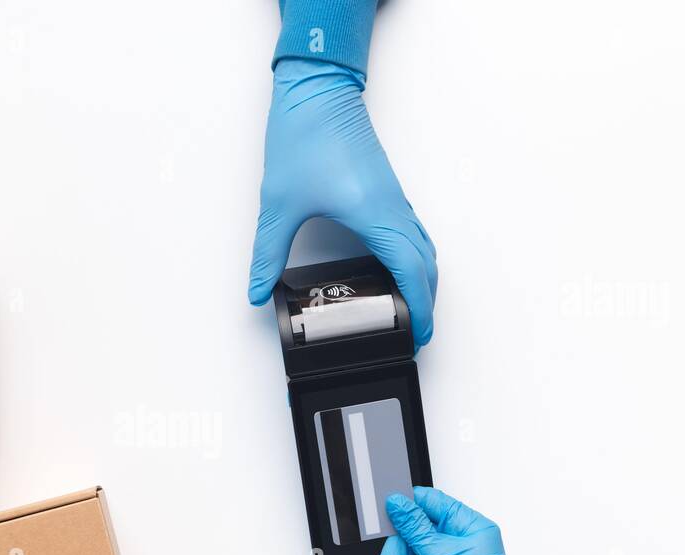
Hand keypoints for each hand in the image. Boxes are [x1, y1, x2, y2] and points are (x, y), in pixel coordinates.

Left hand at [248, 58, 436, 348]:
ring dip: (424, 281)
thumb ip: (267, 254)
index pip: (411, 273)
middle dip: (426, 303)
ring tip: (410, 309)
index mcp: (375, 216)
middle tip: (415, 334)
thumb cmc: (305, 135)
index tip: (417, 334)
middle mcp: (392, 209)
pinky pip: (413, 233)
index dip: (419, 309)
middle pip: (426, 266)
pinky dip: (415, 259)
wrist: (317, 89)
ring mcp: (393, 200)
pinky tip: (397, 270)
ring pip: (424, 249)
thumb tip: (258, 290)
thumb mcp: (278, 205)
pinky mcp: (386, 193)